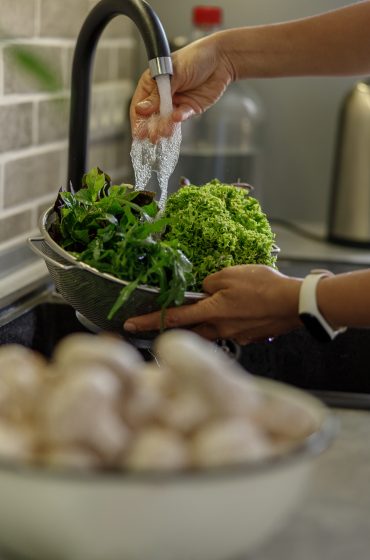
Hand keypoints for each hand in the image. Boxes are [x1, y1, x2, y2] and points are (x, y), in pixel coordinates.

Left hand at [124, 265, 302, 343]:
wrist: (295, 303)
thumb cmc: (264, 286)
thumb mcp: (231, 274)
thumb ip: (209, 283)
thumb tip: (203, 291)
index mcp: (211, 312)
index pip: (172, 317)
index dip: (148, 321)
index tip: (129, 325)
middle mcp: (219, 329)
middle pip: (191, 329)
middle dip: (180, 324)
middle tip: (174, 316)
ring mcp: (235, 335)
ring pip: (211, 330)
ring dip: (206, 321)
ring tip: (218, 306)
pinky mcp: (248, 336)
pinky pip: (230, 330)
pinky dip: (228, 321)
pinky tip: (240, 310)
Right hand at [129, 33, 233, 142]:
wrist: (222, 58)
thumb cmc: (195, 57)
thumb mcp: (174, 73)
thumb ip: (159, 94)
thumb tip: (142, 109)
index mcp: (153, 82)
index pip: (140, 103)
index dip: (138, 118)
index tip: (138, 131)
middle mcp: (163, 94)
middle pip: (152, 115)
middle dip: (151, 127)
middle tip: (150, 137)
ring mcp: (176, 102)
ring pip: (167, 119)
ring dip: (164, 126)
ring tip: (164, 132)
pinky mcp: (190, 108)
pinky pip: (182, 116)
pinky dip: (179, 117)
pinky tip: (177, 118)